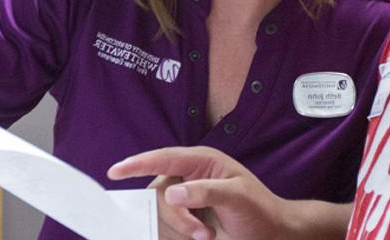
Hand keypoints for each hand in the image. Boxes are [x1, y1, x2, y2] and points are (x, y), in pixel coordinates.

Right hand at [109, 146, 290, 239]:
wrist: (274, 235)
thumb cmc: (260, 211)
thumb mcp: (237, 198)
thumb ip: (205, 192)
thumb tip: (172, 193)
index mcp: (201, 161)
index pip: (163, 158)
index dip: (137, 163)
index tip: (115, 171)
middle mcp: (190, 176)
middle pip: (159, 191)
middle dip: (175, 215)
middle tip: (201, 234)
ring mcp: (187, 198)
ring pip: (162, 212)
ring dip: (180, 228)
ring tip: (206, 237)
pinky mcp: (186, 218)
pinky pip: (168, 226)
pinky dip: (178, 234)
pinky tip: (199, 237)